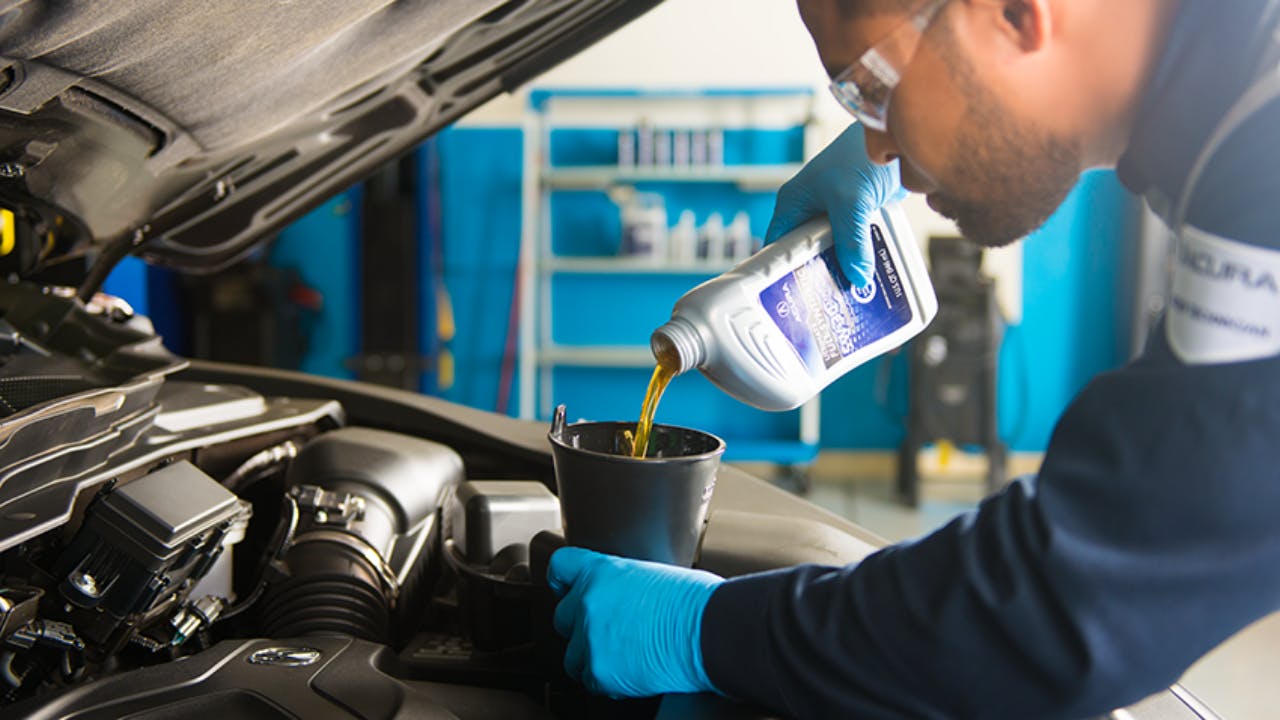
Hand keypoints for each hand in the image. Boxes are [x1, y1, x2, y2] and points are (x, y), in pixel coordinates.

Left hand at [548, 547, 723, 697]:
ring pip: (572, 655)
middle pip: (562, 618)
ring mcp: (590, 638)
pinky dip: (607, 680)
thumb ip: (624, 584)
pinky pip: (590, 681)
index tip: (566, 589)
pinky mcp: (599, 671)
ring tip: (623, 656)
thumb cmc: (695, 601)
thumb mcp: (653, 574)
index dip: (563, 580)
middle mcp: (588, 602)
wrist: (708, 630)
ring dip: (591, 657)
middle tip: (612, 632)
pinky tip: (631, 671)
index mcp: (601, 571)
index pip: (559, 567)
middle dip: (582, 627)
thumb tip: (625, 596)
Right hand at [765, 124, 905, 286]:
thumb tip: (857, 279)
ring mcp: (838, 214)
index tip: (789, 301)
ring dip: (846, 269)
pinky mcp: (861, 216)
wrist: (897, 129)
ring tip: (851, 300)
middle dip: (818, 277)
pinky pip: (859, 245)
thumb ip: (852, 242)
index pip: (777, 247)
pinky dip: (865, 259)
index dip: (780, 273)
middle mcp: (812, 211)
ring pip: (837, 252)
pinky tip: (872, 279)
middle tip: (826, 307)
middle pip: (808, 255)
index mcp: (794, 205)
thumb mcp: (851, 202)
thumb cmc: (860, 154)